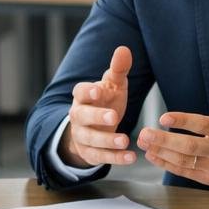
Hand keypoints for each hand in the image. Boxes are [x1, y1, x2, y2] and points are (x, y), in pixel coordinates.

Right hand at [60, 45, 135, 168]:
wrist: (93, 128)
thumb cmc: (104, 102)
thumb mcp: (113, 85)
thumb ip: (118, 69)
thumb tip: (124, 49)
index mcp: (83, 96)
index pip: (80, 91)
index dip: (87, 91)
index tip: (98, 90)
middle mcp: (78, 116)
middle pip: (82, 116)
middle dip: (96, 117)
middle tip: (114, 117)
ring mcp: (82, 136)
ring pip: (91, 139)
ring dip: (107, 141)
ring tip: (125, 140)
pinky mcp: (90, 153)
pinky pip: (101, 157)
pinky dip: (115, 158)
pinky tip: (130, 157)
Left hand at [136, 62, 208, 187]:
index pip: (204, 125)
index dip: (183, 121)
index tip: (164, 117)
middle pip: (189, 147)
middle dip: (164, 140)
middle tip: (144, 133)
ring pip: (184, 161)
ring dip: (161, 152)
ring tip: (143, 142)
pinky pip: (185, 172)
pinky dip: (167, 164)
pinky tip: (153, 155)